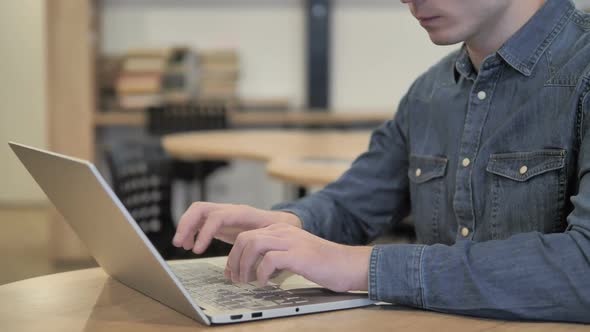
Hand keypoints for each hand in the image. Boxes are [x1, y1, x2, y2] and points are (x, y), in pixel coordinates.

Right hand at [172, 202, 300, 253]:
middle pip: (201, 208)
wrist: (281, 222)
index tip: (197, 250)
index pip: (217, 217)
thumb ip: (262, 245)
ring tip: (182, 245)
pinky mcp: (219, 220)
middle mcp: (229, 210)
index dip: (205, 232)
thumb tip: (253, 261)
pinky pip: (199, 221)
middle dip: (186, 224)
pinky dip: (191, 231)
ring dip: (185, 226)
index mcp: (242, 213)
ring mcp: (223, 213)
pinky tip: (190, 245)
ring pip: (197, 212)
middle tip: (179, 243)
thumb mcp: (272, 237)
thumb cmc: (277, 230)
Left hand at [226, 223, 371, 292]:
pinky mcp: (298, 254)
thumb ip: (275, 254)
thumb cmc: (324, 263)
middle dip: (234, 259)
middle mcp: (283, 231)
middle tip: (235, 278)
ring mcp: (291, 241)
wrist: (348, 264)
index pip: (247, 235)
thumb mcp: (294, 253)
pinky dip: (262, 273)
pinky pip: (269, 259)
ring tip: (246, 281)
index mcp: (281, 230)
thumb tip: (253, 268)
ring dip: (244, 266)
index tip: (231, 272)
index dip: (234, 255)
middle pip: (245, 238)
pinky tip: (265, 283)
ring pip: (253, 244)